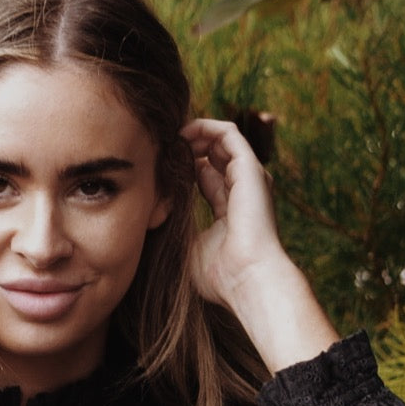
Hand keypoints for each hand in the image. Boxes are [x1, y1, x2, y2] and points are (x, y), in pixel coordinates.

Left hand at [181, 117, 339, 373]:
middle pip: (214, 156)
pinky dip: (205, 127)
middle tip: (160, 148)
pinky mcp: (249, 167)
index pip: (206, 178)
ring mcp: (248, 178)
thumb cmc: (221, 276)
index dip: (183, 169)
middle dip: (187, 148)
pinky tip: (182, 133)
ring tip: (169, 137)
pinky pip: (227, 133)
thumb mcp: (191, 250)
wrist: (248, 278)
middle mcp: (243, 191)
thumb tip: (155, 215)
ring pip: (221, 141)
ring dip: (194, 134)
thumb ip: (179, 229)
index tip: (158, 168)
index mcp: (230, 211)